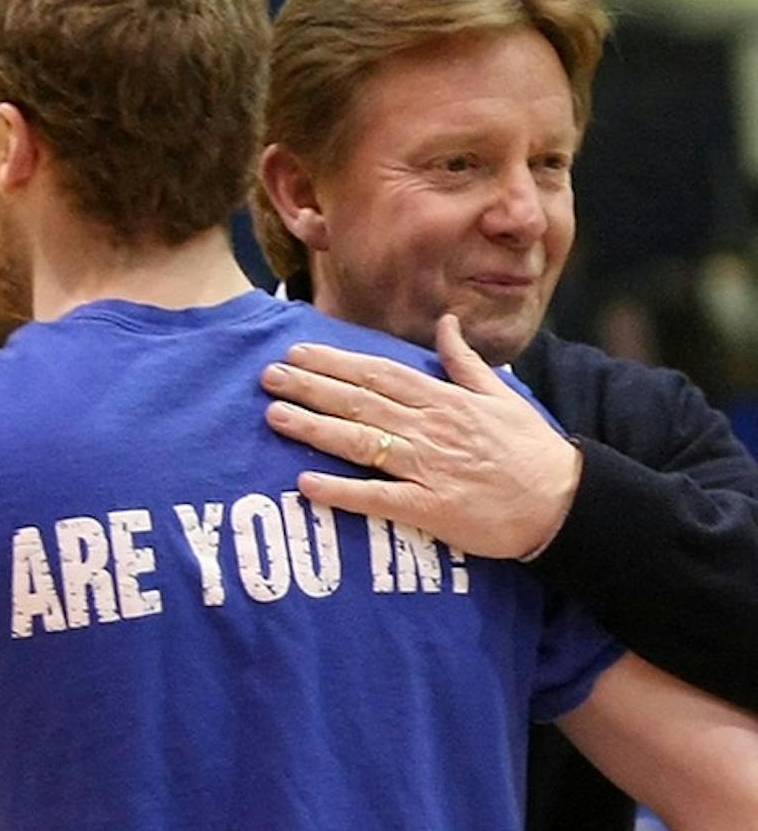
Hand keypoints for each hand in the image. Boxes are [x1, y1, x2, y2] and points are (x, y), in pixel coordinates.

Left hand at [260, 314, 582, 558]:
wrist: (562, 502)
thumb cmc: (528, 448)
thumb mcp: (500, 393)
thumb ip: (464, 360)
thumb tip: (447, 321)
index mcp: (443, 400)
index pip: (378, 374)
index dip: (335, 362)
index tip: (299, 353)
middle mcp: (429, 429)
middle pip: (359, 403)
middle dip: (311, 388)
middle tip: (268, 377)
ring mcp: (428, 469)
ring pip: (361, 443)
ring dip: (315, 429)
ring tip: (275, 417)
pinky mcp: (431, 509)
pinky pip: (379, 499)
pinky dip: (342, 493)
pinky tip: (307, 486)